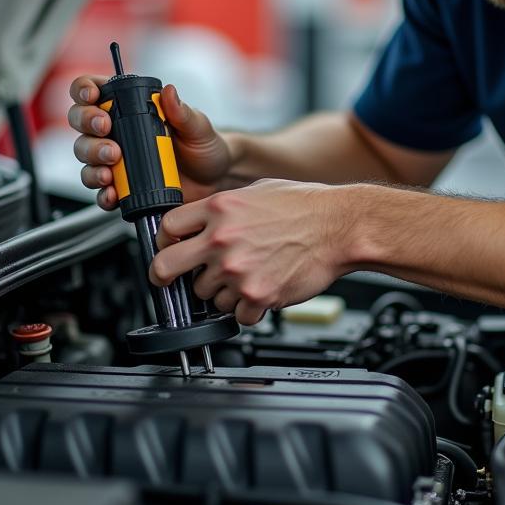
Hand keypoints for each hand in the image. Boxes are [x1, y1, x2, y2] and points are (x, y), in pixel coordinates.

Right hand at [67, 75, 232, 208]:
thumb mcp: (197, 126)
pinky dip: (102, 193)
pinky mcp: (122, 187)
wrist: (215, 179)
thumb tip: (169, 92)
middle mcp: (117, 132)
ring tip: (109, 166)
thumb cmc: (204, 146)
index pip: (94, 90)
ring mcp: (116, 160)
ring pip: (85, 156)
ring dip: (91, 159)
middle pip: (81, 122)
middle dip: (87, 124)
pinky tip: (112, 193)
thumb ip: (182, 112)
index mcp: (130, 108)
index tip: (93, 95)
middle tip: (105, 129)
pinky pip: (101, 191)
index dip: (84, 89)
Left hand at [151, 179, 347, 324]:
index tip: (167, 249)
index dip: (163, 241)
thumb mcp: (256, 190)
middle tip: (169, 280)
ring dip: (221, 291)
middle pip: (167, 267)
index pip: (166, 227)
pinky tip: (262, 289)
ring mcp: (237, 270)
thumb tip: (202, 221)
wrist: (341, 227)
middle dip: (165, 276)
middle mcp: (222, 239)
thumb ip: (224, 207)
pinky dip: (247, 308)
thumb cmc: (306, 206)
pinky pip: (236, 314)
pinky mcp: (257, 295)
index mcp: (219, 207)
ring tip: (246, 276)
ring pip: (205, 295)